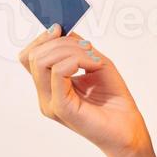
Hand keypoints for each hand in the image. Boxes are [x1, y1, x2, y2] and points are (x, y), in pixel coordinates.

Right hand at [18, 25, 151, 156]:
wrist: (128, 128)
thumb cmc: (114, 98)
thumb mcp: (94, 63)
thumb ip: (75, 47)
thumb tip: (59, 30)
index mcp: (49, 86)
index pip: (29, 57)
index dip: (42, 39)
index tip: (60, 28)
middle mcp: (45, 96)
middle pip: (34, 56)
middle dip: (60, 42)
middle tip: (87, 48)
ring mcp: (50, 103)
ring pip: (43, 61)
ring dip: (71, 50)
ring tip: (93, 59)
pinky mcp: (61, 108)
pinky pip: (58, 72)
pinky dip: (77, 60)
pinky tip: (94, 65)